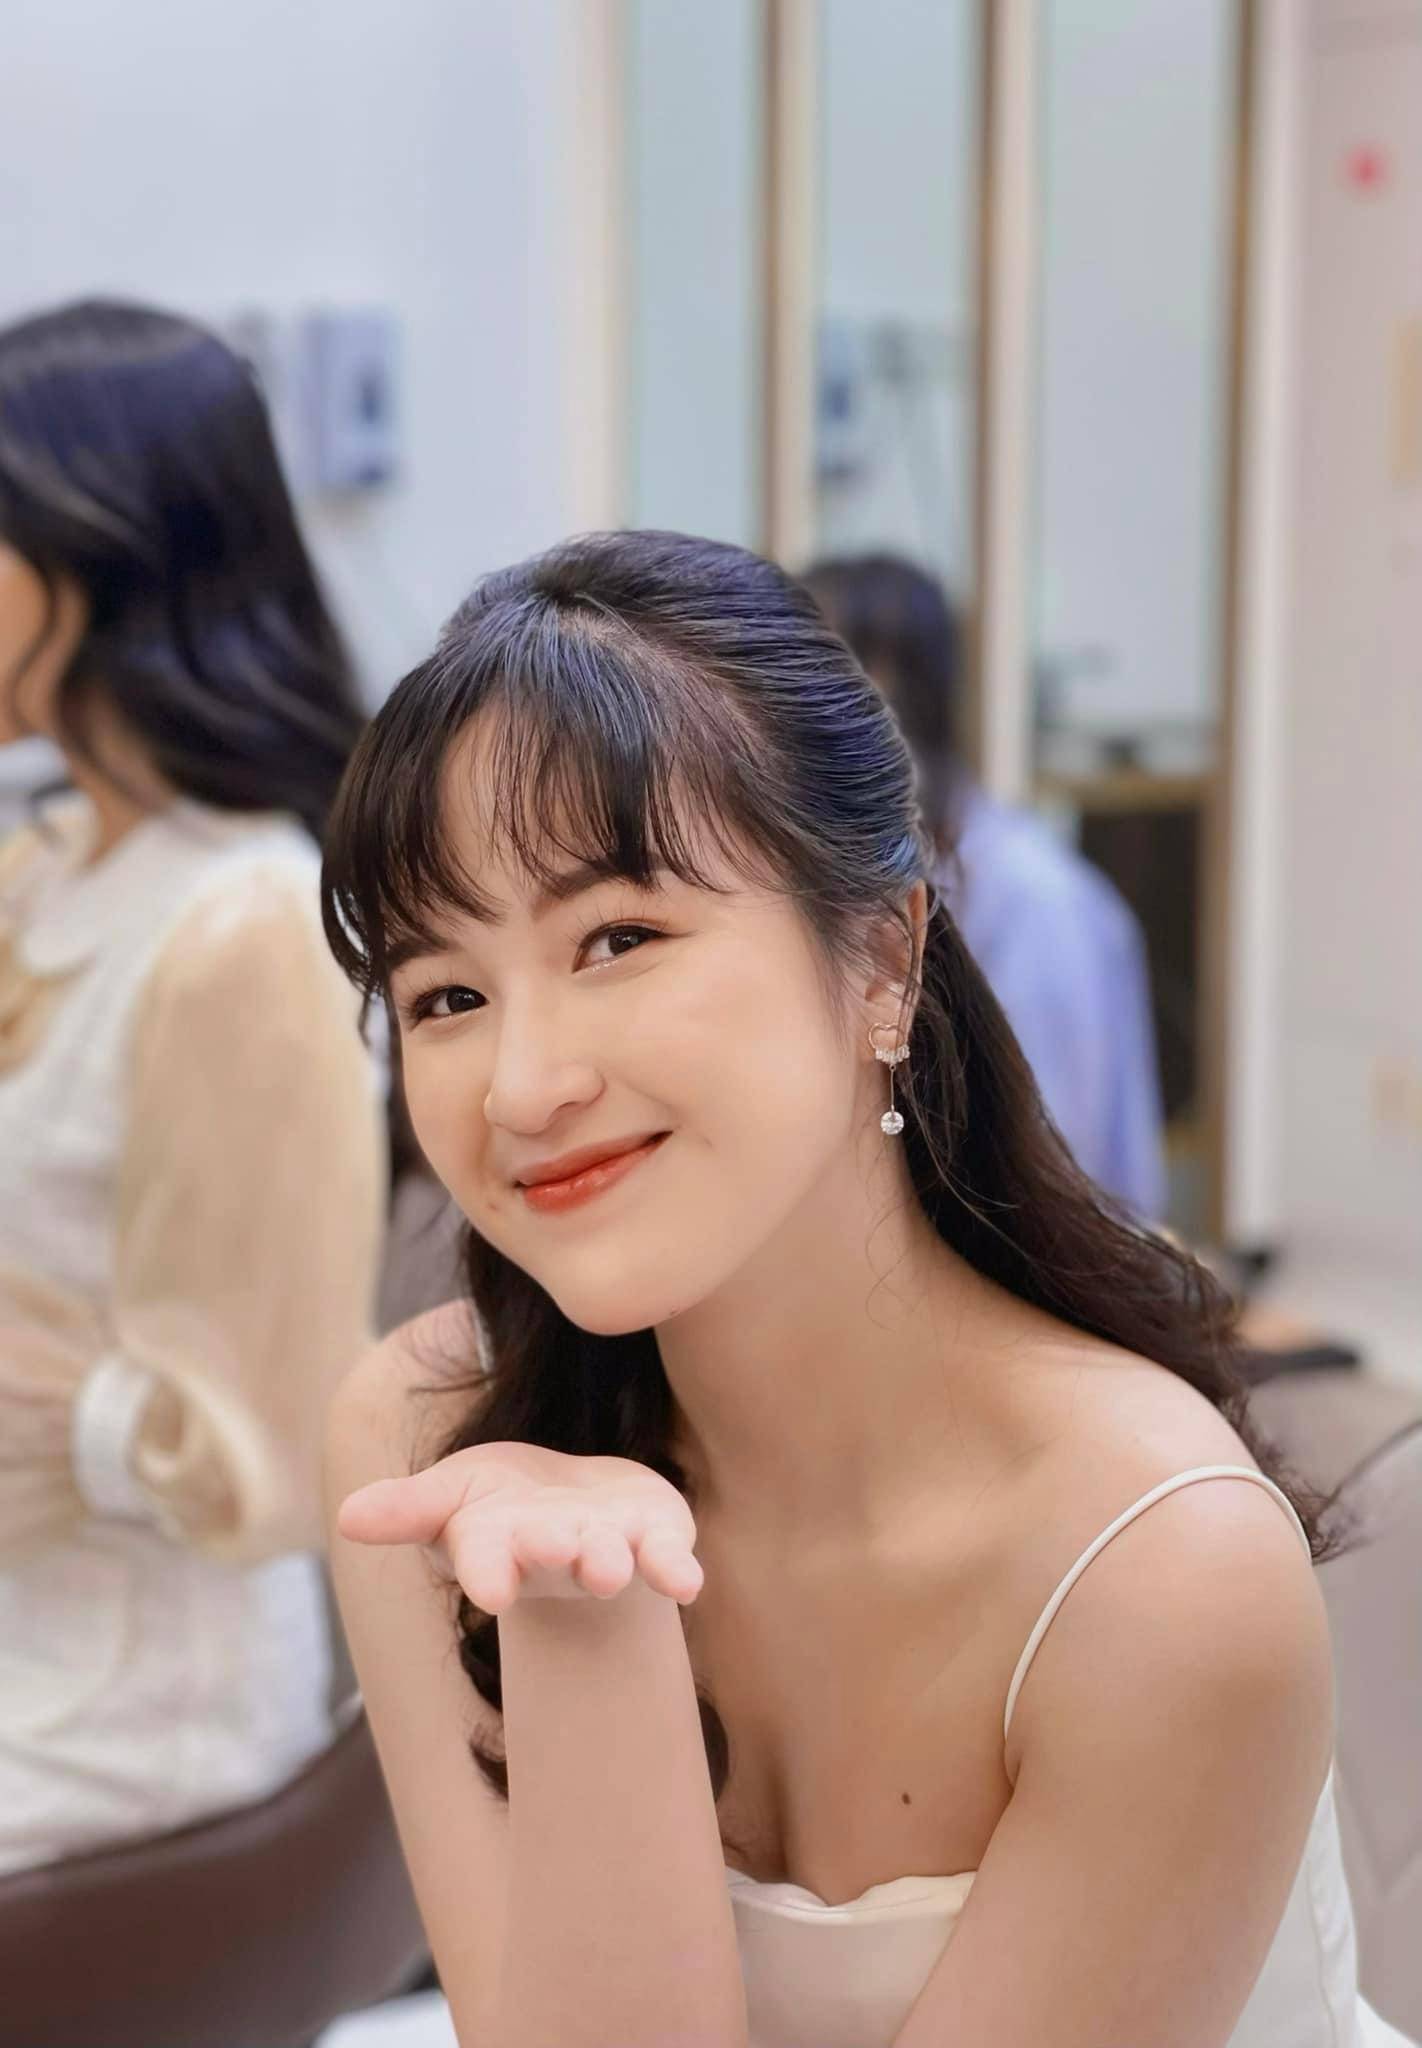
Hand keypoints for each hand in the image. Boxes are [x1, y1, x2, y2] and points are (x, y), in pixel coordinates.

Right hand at [338, 1440, 704, 1613]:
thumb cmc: (503, 1505)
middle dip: (556, 1555)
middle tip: (561, 1551)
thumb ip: (407, 1508)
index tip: (491, 1588)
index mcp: (499, 1543)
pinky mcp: (655, 1536)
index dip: (487, 1571)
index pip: (486, 1559)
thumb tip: (346, 1517)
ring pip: (608, 1559)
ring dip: (608, 1562)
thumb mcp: (452, 1495)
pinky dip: (675, 1570)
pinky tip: (686, 1584)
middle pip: (551, 1556)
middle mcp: (554, 1552)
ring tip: (609, 1568)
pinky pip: (668, 1557)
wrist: (574, 1510)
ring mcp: (607, 1548)